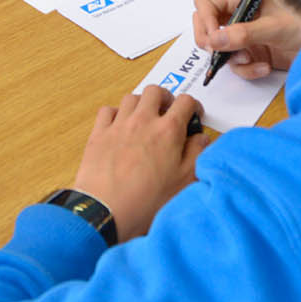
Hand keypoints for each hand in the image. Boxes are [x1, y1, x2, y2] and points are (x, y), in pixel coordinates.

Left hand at [70, 85, 204, 241]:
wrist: (107, 210)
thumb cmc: (148, 201)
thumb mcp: (184, 182)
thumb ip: (196, 154)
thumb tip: (201, 137)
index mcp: (168, 131)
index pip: (185, 102)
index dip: (193, 106)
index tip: (193, 117)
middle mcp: (143, 121)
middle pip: (156, 91)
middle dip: (165, 98)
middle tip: (168, 114)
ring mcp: (119, 125)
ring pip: (131, 97)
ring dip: (141, 104)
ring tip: (144, 120)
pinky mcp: (99, 134)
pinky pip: (107, 110)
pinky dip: (115, 113)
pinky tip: (119, 126)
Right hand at [192, 0, 300, 77]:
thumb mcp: (275, 27)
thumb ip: (244, 33)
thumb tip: (215, 39)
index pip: (207, 3)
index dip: (205, 19)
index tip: (213, 38)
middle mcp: (241, 16)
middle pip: (207, 25)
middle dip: (210, 41)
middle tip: (216, 52)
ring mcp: (246, 36)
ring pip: (220, 49)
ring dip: (232, 59)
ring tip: (250, 60)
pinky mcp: (254, 54)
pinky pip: (237, 65)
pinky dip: (247, 70)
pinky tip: (264, 67)